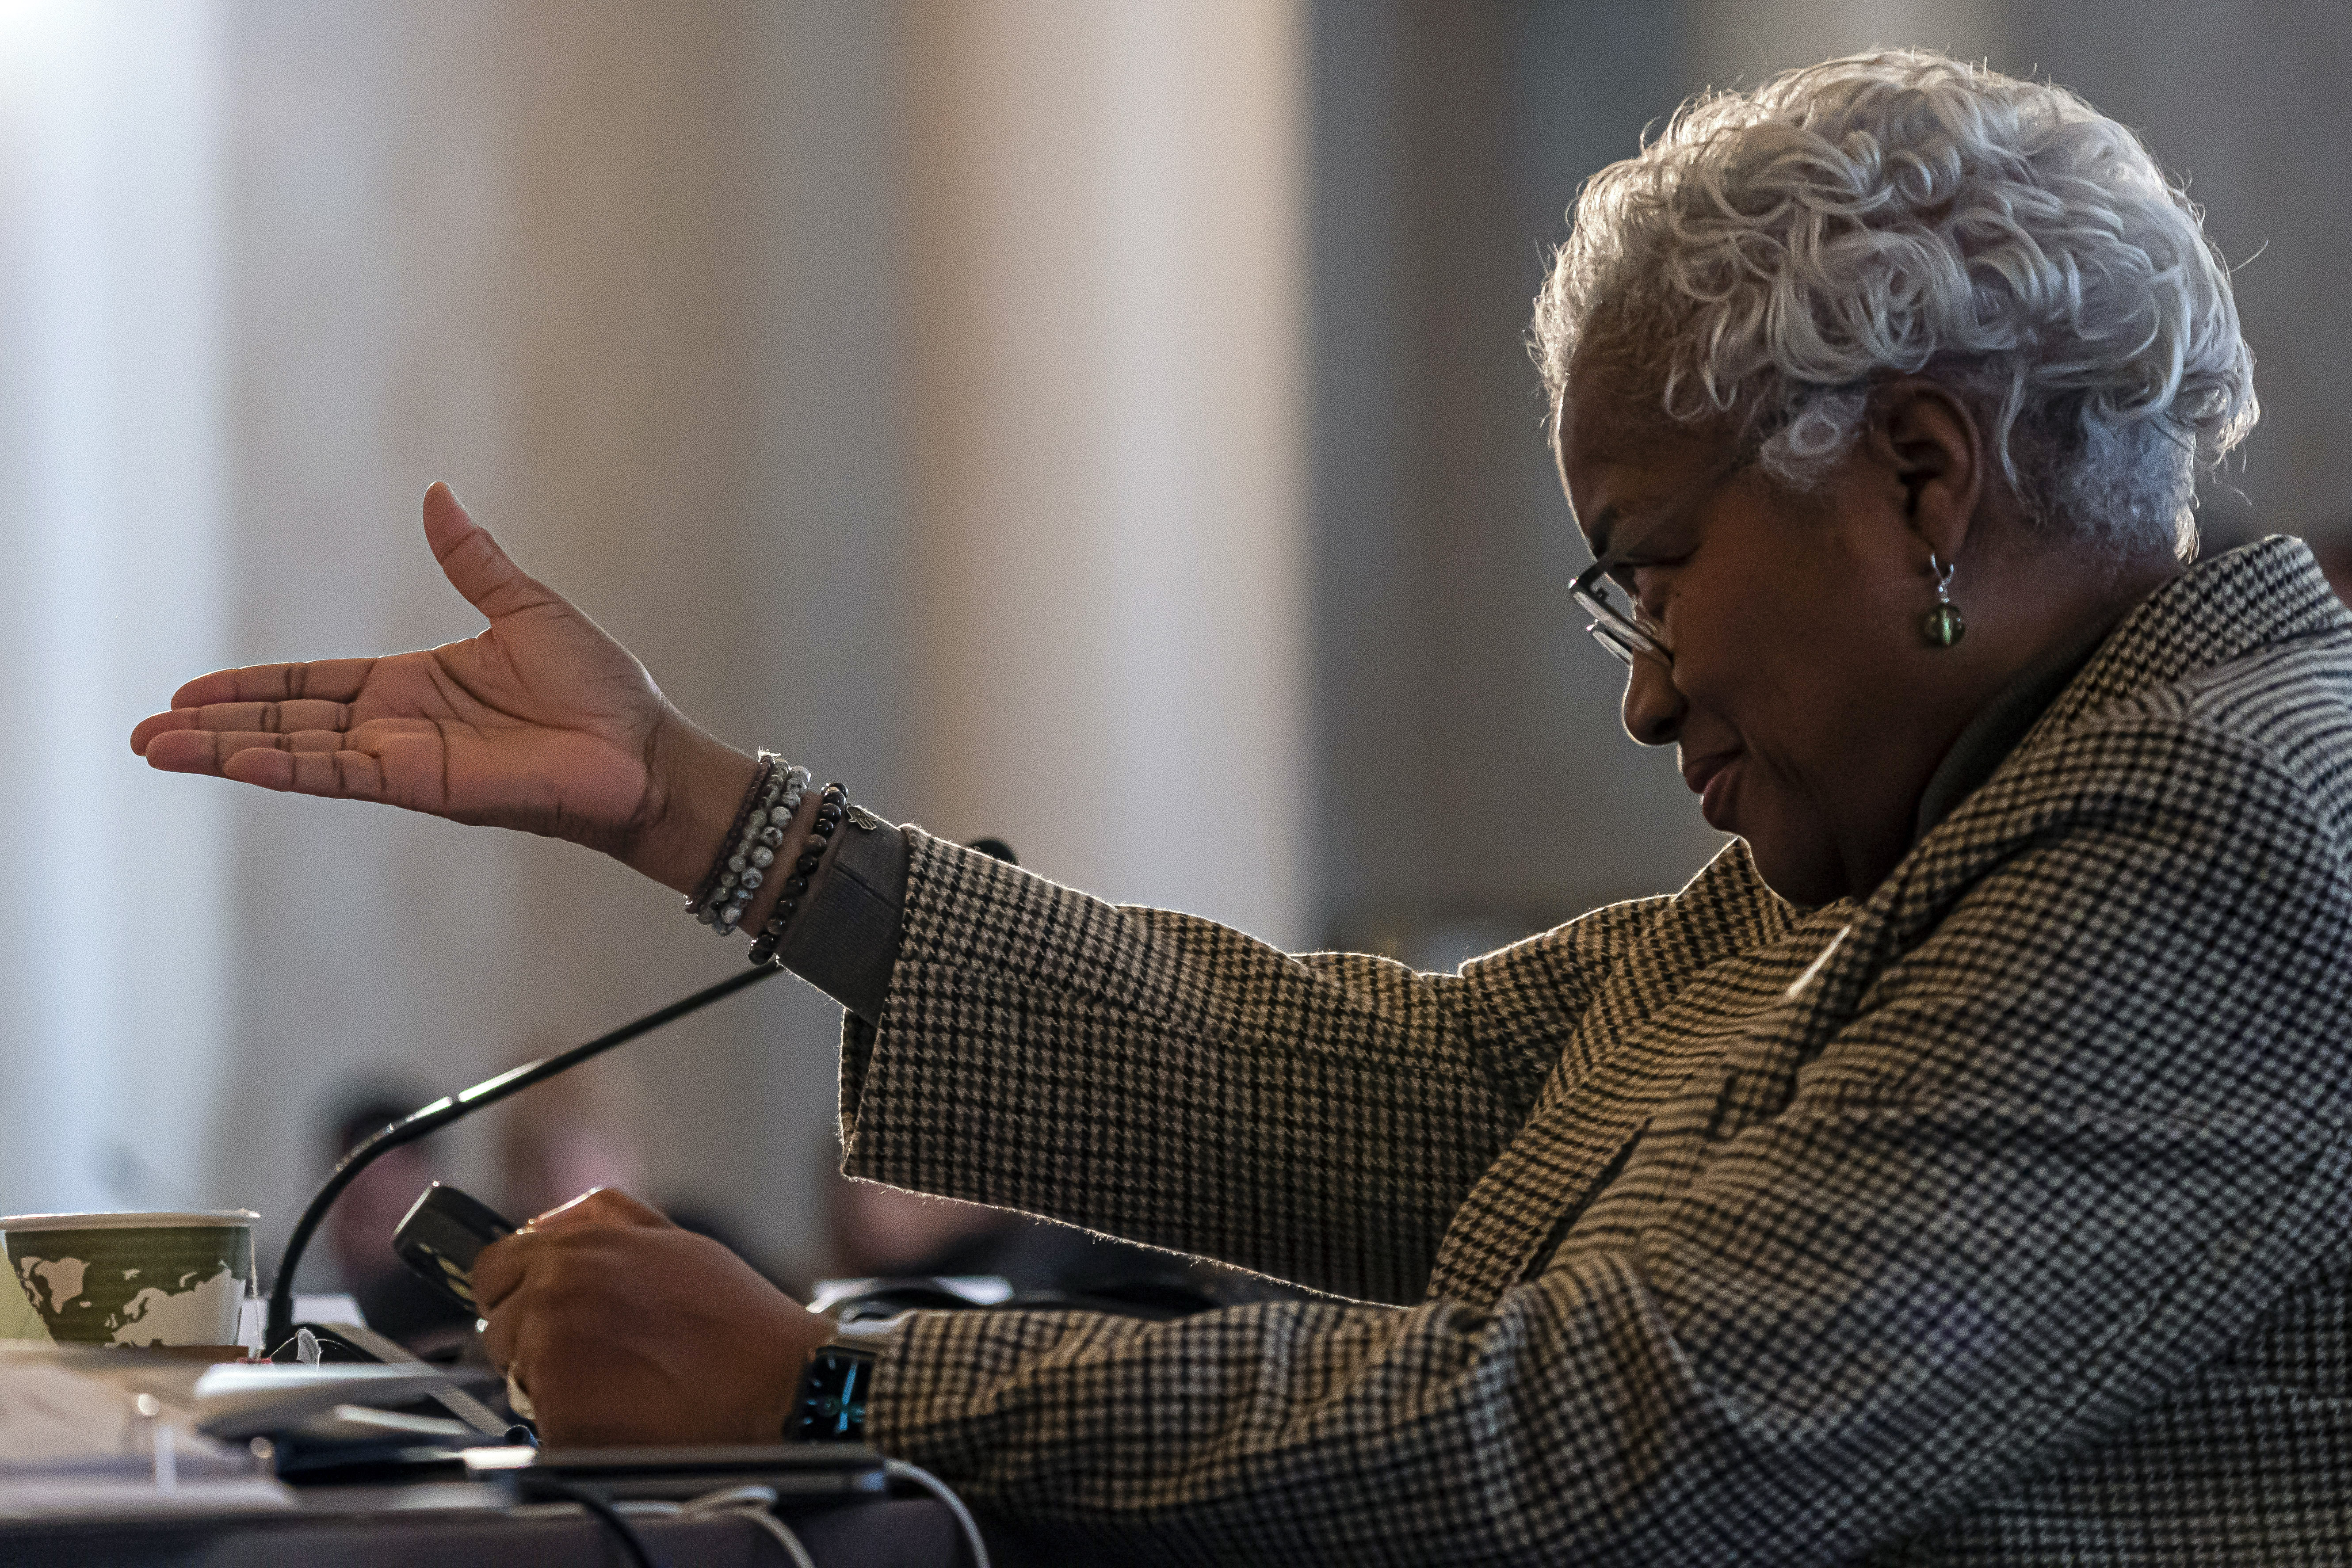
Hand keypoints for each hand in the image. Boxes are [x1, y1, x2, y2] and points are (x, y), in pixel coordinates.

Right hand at [130, 484, 754, 890]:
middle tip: (144, 734)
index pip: (309, 684)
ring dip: (228, 752)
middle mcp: (397, 727)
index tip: (188, 693)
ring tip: (157, 750)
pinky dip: (290, 768)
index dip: (250, 687)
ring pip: (297, 754)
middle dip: (214, 728)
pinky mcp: (427, 785)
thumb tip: (438, 495)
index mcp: (412, 685)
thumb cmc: (599, 689)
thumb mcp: (524, 607)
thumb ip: (471, 560)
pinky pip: (344, 776)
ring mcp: (406, 760)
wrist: (643, 748)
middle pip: (285, 722)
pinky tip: (240, 763)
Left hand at [474, 1188, 835, 1446]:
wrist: (777, 1384)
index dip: (518, 1292)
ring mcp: (551, 1349)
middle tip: (594, 1358)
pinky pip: (538, 1423)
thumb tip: (541, 1225)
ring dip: (551, 1385)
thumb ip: (602, 1221)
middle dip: (532, 1342)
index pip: (495, 1265)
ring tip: (618, 1385)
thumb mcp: (674, 1240)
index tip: (540, 1313)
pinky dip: (568, 1426)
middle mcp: (556, 1289)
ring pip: (515, 1376)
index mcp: (580, 1245)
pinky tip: (620, 1414)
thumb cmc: (737, 1320)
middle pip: (500, 1324)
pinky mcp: (557, 1408)